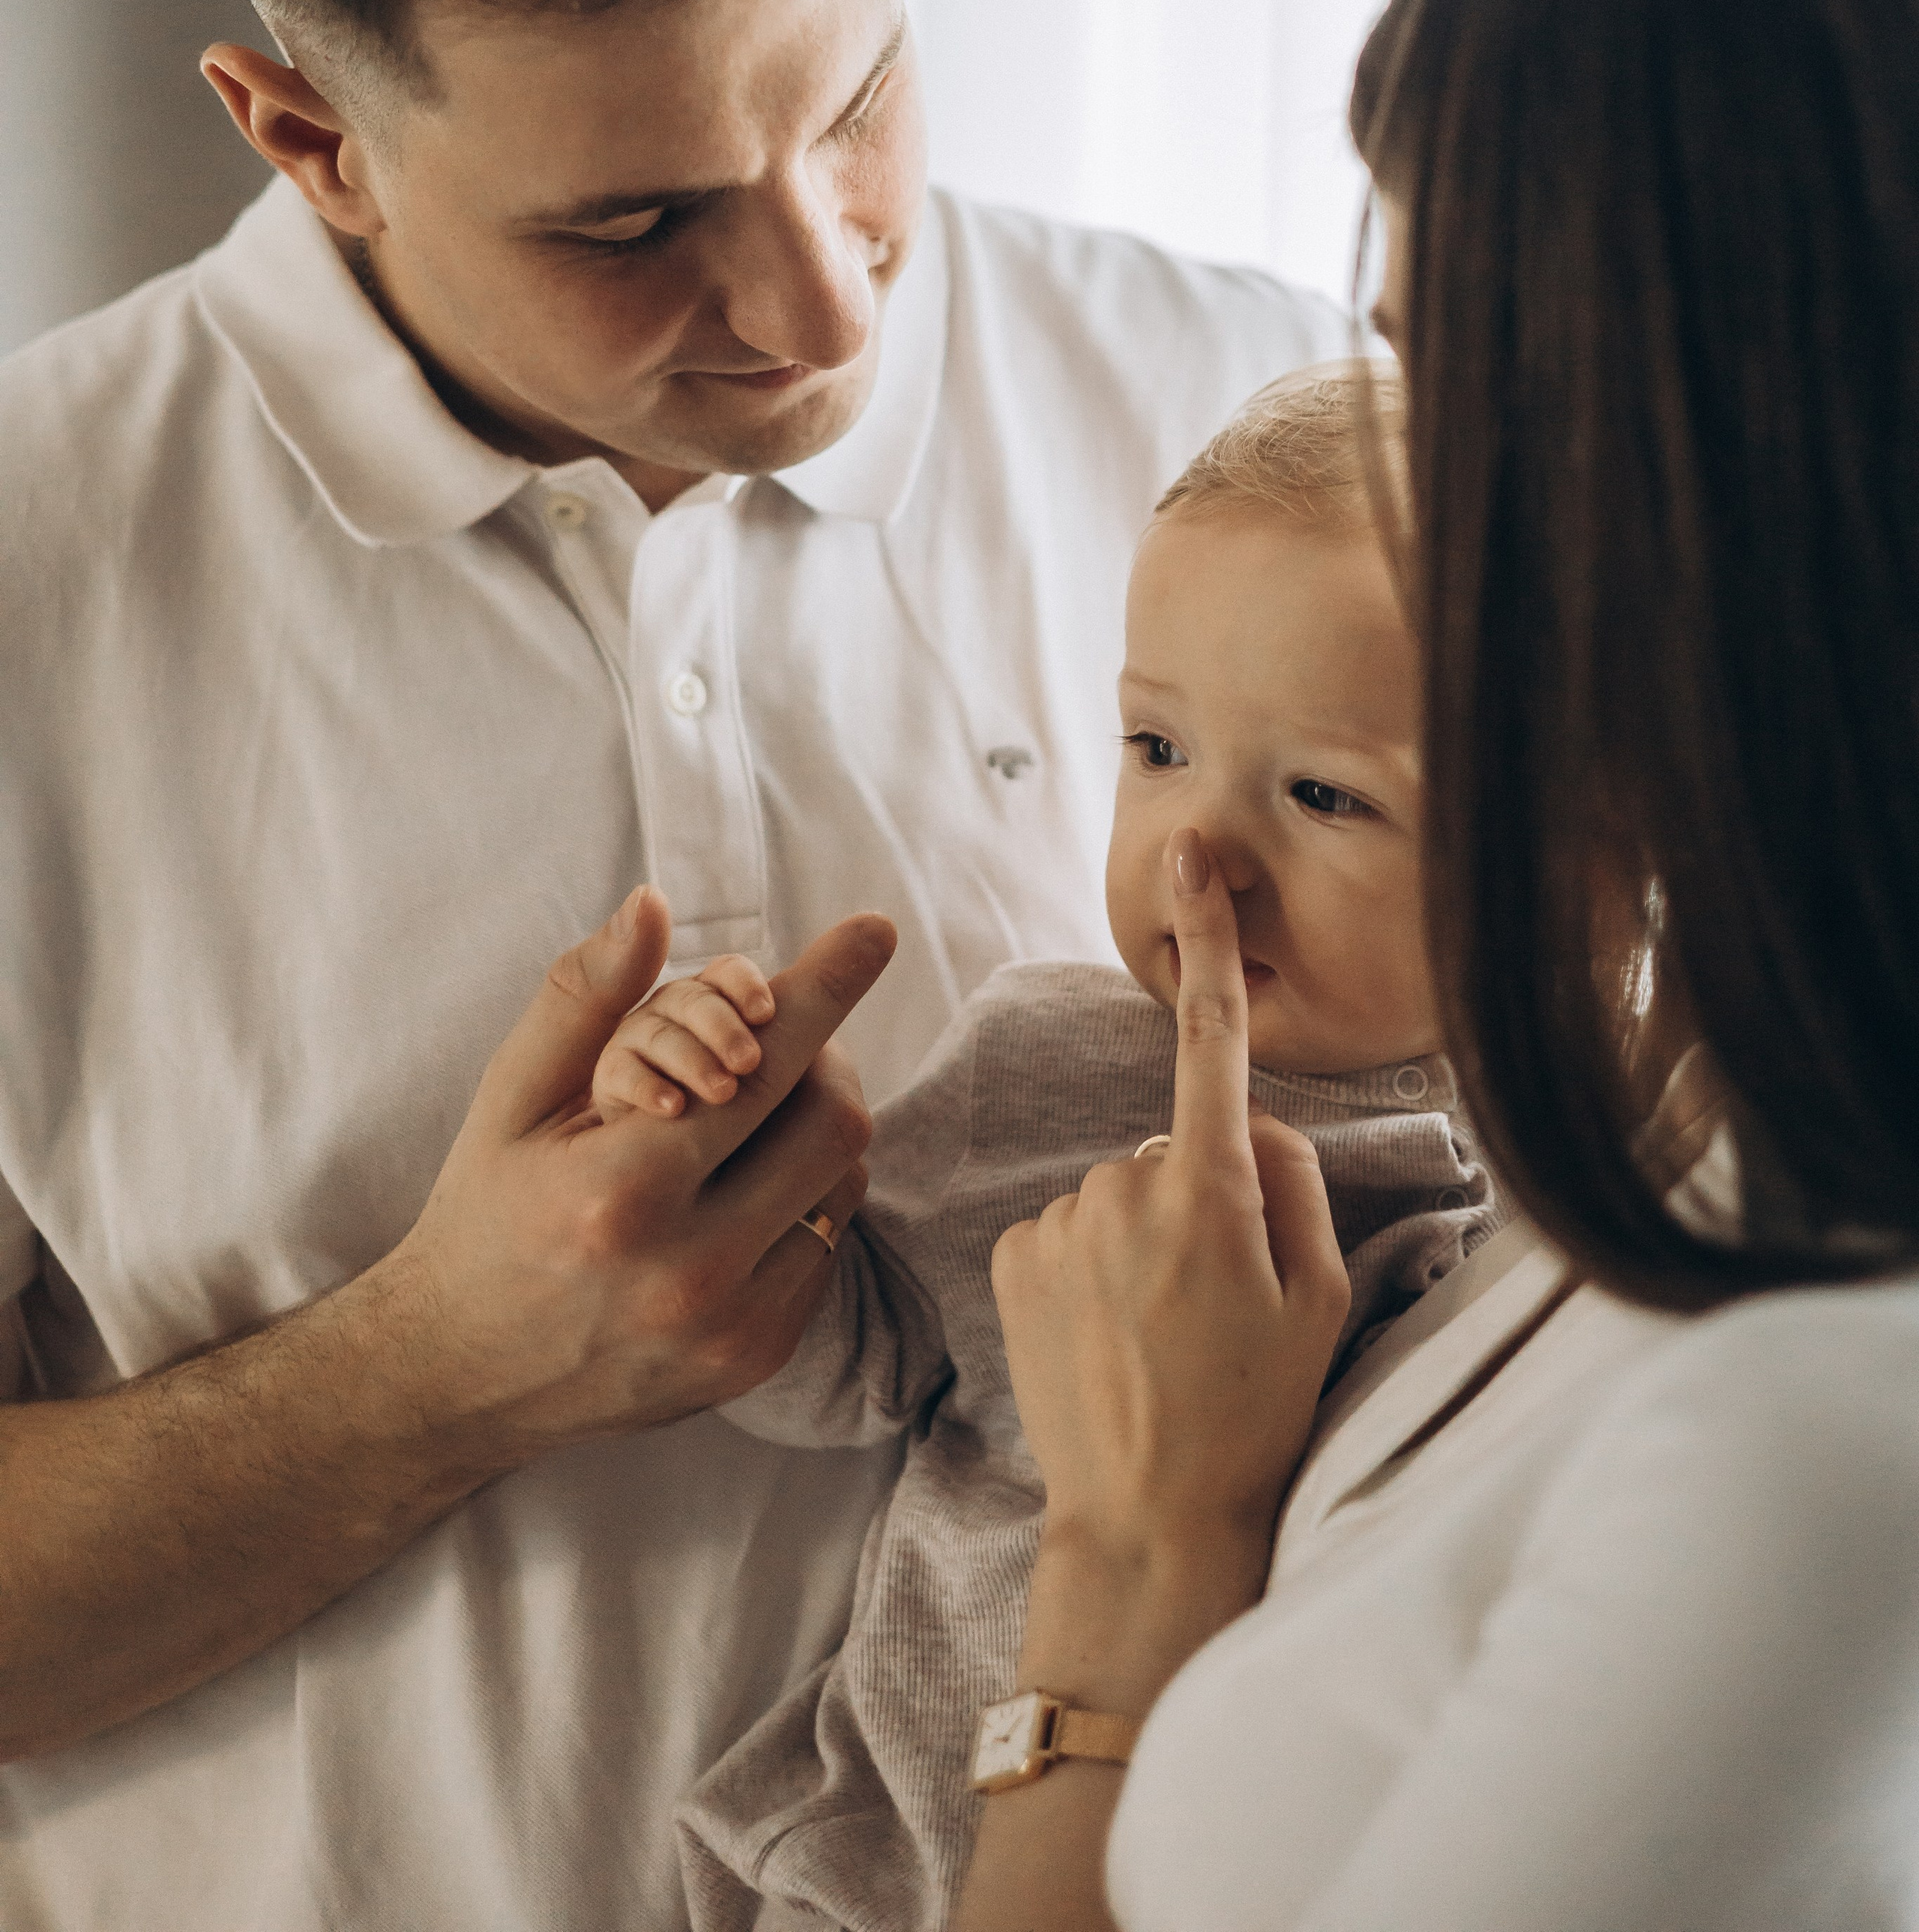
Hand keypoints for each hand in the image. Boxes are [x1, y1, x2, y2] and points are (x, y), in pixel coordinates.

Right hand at [378, 884, 895, 1456]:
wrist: (459, 1376)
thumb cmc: (486, 1212)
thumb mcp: (513, 1096)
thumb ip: (587, 995)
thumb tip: (654, 903)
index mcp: (621, 1192)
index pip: (763, 1067)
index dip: (826, 988)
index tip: (873, 931)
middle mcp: (688, 1270)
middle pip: (829, 1121)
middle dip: (819, 1055)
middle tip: (782, 1034)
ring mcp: (731, 1328)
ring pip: (842, 1183)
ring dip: (815, 1125)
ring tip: (754, 1110)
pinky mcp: (758, 1360)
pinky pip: (826, 1244)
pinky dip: (804, 1195)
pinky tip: (744, 1185)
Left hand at [992, 828, 1348, 1605]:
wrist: (1148, 1522)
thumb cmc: (1253, 1414)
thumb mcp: (1319, 1298)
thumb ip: (1295, 1183)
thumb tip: (1248, 1121)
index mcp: (1213, 1191)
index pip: (1214, 1037)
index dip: (1208, 938)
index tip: (1193, 853)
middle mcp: (1125, 1186)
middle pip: (1172, 1146)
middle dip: (1195, 1197)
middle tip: (1212, 1306)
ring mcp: (1060, 1221)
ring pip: (1117, 1191)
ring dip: (1138, 1239)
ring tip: (1157, 1337)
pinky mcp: (1011, 1258)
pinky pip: (1067, 1228)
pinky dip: (1088, 1267)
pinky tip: (1106, 1339)